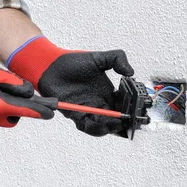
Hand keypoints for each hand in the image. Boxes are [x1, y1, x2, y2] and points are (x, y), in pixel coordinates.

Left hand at [8, 37, 133, 135]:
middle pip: (113, 118)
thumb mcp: (99, 58)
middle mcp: (97, 103)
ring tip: (115, 125)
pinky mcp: (73, 114)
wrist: (50, 66)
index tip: (136, 110)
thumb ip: (117, 59)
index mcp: (106, 92)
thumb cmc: (72, 62)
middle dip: (121, 122)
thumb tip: (131, 72)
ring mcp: (86, 110)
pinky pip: (85, 125)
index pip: (121, 105)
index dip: (129, 109)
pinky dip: (94, 128)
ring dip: (109, 127)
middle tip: (128, 121)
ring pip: (100, 124)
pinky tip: (102, 127)